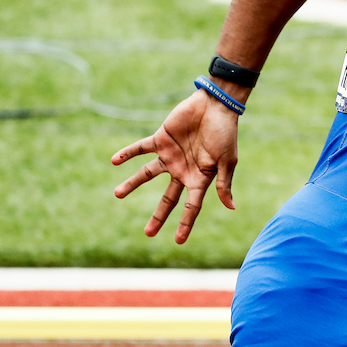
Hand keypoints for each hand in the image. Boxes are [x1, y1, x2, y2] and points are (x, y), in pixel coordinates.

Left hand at [111, 88, 238, 243]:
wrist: (215, 105)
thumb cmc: (225, 133)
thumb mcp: (226, 161)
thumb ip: (223, 183)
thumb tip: (231, 207)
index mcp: (200, 178)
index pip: (191, 207)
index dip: (185, 224)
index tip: (178, 241)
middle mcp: (183, 170)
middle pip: (168, 199)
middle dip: (158, 216)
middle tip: (147, 233)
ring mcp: (170, 155)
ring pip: (147, 175)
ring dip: (132, 184)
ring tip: (117, 194)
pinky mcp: (160, 139)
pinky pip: (140, 149)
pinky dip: (128, 154)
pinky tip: (115, 160)